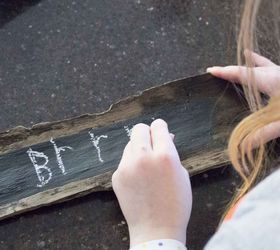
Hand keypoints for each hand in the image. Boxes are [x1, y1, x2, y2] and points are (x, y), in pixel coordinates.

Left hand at [112, 119, 191, 247]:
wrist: (156, 230)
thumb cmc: (176, 204)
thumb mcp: (181, 174)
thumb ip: (171, 152)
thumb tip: (165, 137)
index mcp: (165, 156)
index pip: (158, 126)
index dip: (160, 128)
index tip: (161, 131)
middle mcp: (143, 157)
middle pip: (138, 129)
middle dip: (147, 133)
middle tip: (152, 144)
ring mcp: (127, 166)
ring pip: (130, 144)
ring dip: (139, 149)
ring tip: (146, 165)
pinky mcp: (117, 176)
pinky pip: (125, 160)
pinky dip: (131, 163)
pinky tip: (138, 178)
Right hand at [207, 50, 279, 145]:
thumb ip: (264, 134)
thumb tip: (243, 147)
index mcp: (271, 80)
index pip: (242, 74)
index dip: (225, 72)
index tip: (210, 70)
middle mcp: (277, 73)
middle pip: (250, 68)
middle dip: (234, 69)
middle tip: (219, 71)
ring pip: (265, 65)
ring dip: (253, 63)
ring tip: (245, 55)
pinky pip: (275, 68)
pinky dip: (267, 66)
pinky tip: (270, 67)